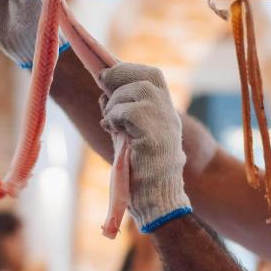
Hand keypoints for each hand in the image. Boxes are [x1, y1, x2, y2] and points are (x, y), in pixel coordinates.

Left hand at [99, 63, 190, 231]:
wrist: (156, 200)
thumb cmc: (141, 173)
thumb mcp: (129, 136)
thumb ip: (121, 115)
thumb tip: (103, 95)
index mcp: (164, 112)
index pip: (151, 76)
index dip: (129, 69)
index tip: (106, 73)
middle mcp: (169, 114)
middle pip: (148, 75)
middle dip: (121, 74)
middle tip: (101, 83)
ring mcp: (165, 123)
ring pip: (137, 90)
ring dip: (116, 101)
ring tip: (110, 120)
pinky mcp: (156, 136)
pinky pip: (130, 111)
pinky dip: (116, 116)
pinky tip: (111, 129)